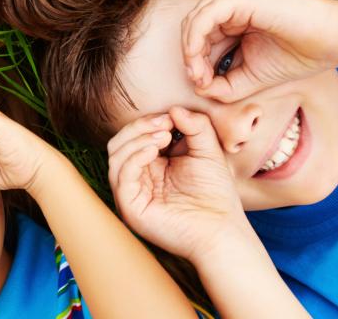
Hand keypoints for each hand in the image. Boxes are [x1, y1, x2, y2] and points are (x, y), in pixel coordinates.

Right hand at [108, 107, 247, 262]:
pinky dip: (134, 157)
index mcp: (151, 165)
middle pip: (119, 142)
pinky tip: (153, 151)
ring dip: (137, 139)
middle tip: (164, 124)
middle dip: (139, 127)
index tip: (170, 116)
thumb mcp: (208, 150)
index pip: (134, 137)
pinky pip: (121, 176)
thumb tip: (174, 108)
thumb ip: (196, 126)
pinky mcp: (130, 206)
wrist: (222, 229)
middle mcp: (137, 178)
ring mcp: (132, 193)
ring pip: (115, 155)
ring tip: (163, 137)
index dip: (147, 122)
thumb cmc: (216, 194)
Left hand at [182, 0, 337, 101]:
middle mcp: (232, 2)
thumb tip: (198, 89)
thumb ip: (225, 84)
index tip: (201, 85)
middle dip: (190, 57)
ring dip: (191, 51)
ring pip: (195, 20)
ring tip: (199, 75)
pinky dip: (195, 38)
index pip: (201, 36)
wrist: (334, 41)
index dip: (194, 61)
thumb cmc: (299, 56)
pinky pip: (205, 15)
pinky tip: (198, 59)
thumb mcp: (252, 76)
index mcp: (234, 17)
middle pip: (193, 28)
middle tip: (198, 81)